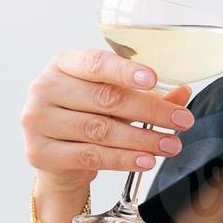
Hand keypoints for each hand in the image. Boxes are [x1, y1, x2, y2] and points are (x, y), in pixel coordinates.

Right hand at [21, 49, 196, 193]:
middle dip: (150, 110)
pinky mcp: (39, 151)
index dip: (125, 71)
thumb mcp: (114, 102)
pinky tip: (146, 159)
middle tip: (182, 121)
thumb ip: (145, 96)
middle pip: (104, 98)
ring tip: (171, 144)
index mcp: (63, 64)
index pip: (95, 63)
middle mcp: (44, 88)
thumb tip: (184, 92)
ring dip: (142, 138)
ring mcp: (37, 120)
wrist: (56, 159)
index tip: (153, 79)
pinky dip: (123, 159)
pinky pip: (90, 155)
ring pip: (100, 129)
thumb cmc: (86, 119)